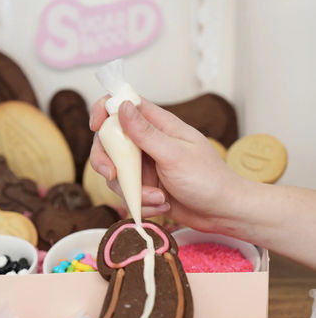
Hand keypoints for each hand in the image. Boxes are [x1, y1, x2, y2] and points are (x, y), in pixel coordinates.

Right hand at [89, 97, 246, 231]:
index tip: (95, 125)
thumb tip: (122, 105)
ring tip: (159, 199)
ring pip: (117, 174)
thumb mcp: (174, 155)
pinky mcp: (146, 188)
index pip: (125, 105)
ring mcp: (146, 167)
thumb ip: (145, 133)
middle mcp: (149, 144)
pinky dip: (143, 204)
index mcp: (159, 126)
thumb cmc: (208, 179)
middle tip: (112, 175)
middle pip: (110, 143)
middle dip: (106, 161)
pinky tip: (163, 207)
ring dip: (133, 191)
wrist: (221, 212)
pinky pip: (129, 194)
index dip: (105, 110)